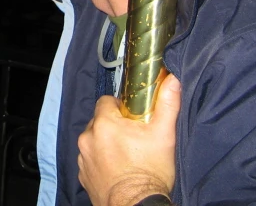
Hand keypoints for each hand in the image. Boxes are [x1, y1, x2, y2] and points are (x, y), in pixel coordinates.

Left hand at [78, 73, 180, 205]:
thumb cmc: (150, 172)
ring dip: (105, 143)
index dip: (120, 106)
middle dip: (113, 125)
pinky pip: (90, 159)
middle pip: (99, 120)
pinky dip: (100, 160)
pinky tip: (117, 169)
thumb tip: (172, 79)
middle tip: (132, 136)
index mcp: (104, 123)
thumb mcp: (163, 135)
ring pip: (94, 140)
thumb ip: (167, 104)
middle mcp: (88, 138)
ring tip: (126, 154)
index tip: (132, 118)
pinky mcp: (83, 176)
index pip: (105, 101)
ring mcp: (83, 159)